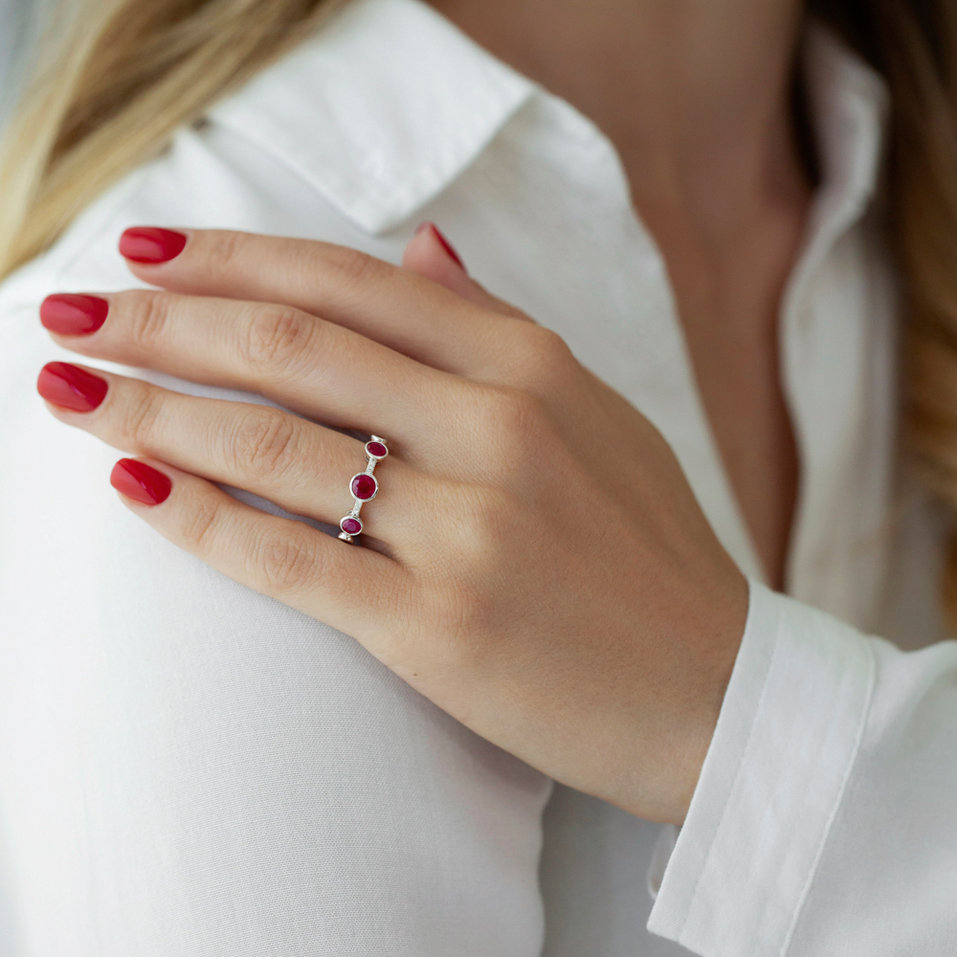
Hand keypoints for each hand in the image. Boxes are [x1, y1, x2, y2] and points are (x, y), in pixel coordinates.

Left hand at [35, 223, 748, 825]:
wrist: (713, 689)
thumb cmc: (650, 551)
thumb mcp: (596, 414)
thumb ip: (501, 329)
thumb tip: (425, 247)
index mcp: (532, 366)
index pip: (349, 283)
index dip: (233, 259)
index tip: (148, 254)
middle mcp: (499, 429)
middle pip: (291, 346)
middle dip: (163, 323)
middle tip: (74, 314)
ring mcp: (469, 529)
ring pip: (271, 445)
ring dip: (150, 410)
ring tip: (70, 391)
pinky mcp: (438, 627)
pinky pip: (288, 560)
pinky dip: (195, 520)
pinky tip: (130, 487)